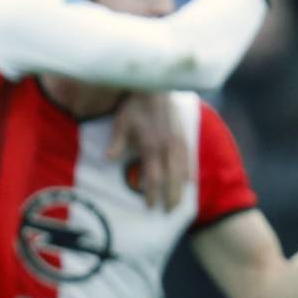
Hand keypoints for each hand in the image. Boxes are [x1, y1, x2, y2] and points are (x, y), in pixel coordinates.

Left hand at [108, 92, 188, 210]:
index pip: (154, 176)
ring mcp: (177, 140)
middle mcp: (167, 146)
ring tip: (179, 202)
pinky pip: (188, 156)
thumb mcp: (121, 123)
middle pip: (171, 178)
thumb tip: (107, 159)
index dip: (153, 193)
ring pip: (182, 170)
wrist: (153, 86)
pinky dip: (189, 170)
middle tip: (168, 211)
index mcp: (151, 146)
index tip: (151, 206)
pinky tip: (190, 180)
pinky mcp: (183, 133)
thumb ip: (117, 142)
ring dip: (181, 188)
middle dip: (170, 196)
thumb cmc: (133, 105)